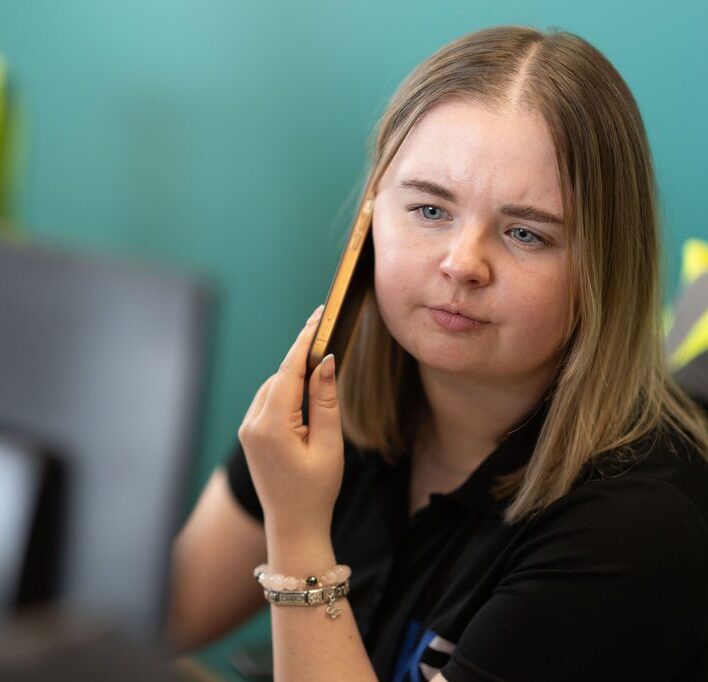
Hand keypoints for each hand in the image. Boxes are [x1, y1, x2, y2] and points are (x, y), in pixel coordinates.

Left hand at [237, 304, 343, 537]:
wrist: (294, 527)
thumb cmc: (317, 491)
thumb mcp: (328, 444)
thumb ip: (325, 400)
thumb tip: (325, 362)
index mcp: (270, 426)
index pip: (288, 371)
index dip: (305, 340)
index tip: (319, 316)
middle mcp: (252, 424)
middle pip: (279, 377)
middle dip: (303, 361)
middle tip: (328, 343)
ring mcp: (247, 430)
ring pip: (272, 388)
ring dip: (294, 380)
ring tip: (320, 380)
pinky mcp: (249, 435)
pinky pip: (267, 402)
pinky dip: (285, 394)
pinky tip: (303, 401)